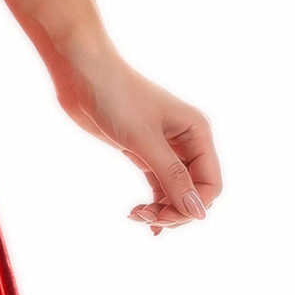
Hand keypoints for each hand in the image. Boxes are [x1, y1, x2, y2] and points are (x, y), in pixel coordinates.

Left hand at [51, 43, 221, 236]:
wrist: (84, 75)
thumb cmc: (117, 99)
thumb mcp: (145, 141)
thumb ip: (172, 178)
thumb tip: (197, 213)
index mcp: (198, 133)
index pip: (210, 184)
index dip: (192, 207)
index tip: (163, 218)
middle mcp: (187, 141)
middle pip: (194, 191)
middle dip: (175, 211)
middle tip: (146, 219)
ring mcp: (166, 148)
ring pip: (175, 191)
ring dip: (161, 210)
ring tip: (136, 216)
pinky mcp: (144, 152)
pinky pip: (158, 185)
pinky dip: (152, 203)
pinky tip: (137, 215)